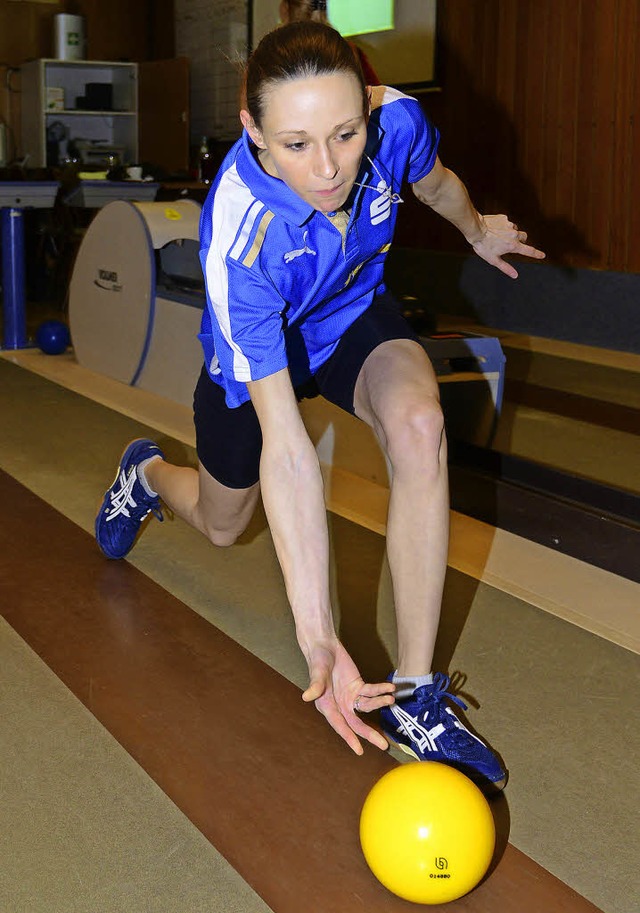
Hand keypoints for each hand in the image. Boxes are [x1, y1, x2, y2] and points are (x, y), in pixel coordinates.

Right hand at [301, 637, 394, 754]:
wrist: (325, 646)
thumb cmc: (317, 660)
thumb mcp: (316, 672)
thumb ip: (314, 685)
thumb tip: (306, 696)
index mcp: (327, 706)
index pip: (339, 725)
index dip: (349, 737)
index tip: (359, 750)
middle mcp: (339, 705)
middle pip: (356, 723)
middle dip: (370, 734)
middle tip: (383, 745)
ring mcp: (350, 696)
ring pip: (367, 707)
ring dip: (379, 704)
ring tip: (390, 699)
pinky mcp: (358, 686)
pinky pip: (371, 691)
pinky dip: (381, 690)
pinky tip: (390, 688)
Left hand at [471, 213, 544, 277]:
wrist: (476, 229)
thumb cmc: (483, 246)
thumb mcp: (494, 260)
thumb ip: (505, 268)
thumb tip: (515, 275)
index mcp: (513, 245)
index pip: (528, 251)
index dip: (536, 254)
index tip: (542, 255)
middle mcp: (514, 234)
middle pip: (524, 237)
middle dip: (521, 241)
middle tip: (511, 244)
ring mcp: (509, 225)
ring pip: (515, 229)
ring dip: (511, 233)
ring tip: (499, 236)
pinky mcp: (504, 218)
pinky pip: (507, 223)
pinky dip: (504, 227)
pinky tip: (495, 229)